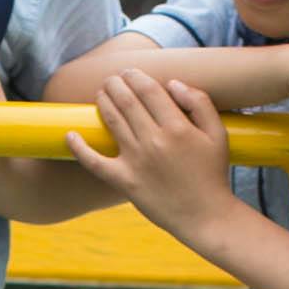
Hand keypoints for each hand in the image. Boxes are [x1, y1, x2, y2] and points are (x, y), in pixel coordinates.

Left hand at [67, 55, 239, 242]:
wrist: (205, 216)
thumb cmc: (213, 174)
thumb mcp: (218, 134)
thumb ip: (199, 103)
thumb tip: (173, 83)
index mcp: (178, 127)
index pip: (149, 90)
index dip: (136, 76)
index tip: (130, 72)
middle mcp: (154, 140)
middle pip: (127, 101)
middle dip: (116, 84)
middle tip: (112, 79)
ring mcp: (136, 161)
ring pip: (112, 121)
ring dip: (103, 102)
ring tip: (101, 93)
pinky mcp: (125, 181)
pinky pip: (95, 162)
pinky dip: (79, 148)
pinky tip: (70, 135)